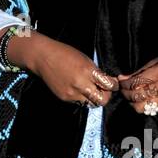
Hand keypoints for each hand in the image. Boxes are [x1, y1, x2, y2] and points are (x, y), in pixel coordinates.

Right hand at [0, 28, 117, 105]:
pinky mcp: (65, 98)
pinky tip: (78, 89)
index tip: (113, 84)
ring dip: (94, 98)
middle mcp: (80, 83)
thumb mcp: (85, 59)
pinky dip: (82, 97)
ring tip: (91, 90)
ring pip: (91, 103)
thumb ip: (96, 72)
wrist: (43, 57)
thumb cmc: (65, 54)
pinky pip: (79, 102)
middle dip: (106, 96)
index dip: (114, 85)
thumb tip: (107, 81)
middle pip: (102, 100)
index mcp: (87, 70)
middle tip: (104, 90)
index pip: (108, 85)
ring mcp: (72, 93)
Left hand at [117, 44, 157, 113]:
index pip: (135, 83)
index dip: (124, 84)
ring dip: (132, 102)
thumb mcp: (157, 61)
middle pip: (136, 97)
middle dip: (125, 93)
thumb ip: (139, 72)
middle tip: (123, 88)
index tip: (120, 81)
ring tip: (131, 95)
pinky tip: (142, 98)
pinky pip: (150, 109)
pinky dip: (142, 105)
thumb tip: (122, 78)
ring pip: (141, 107)